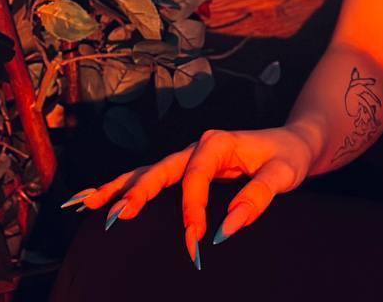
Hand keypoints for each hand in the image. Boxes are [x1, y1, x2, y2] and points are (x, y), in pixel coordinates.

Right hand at [59, 125, 317, 267]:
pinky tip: (97, 198)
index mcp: (218, 143)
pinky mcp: (186, 170)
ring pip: (147, 172)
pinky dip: (124, 187)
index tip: (194, 240)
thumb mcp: (283, 175)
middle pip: (160, 170)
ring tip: (88, 203)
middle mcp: (198, 146)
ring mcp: (188, 157)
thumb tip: (226, 229)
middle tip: (116, 217)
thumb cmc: (289, 156)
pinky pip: (151, 177)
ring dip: (119, 188)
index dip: (191, 209)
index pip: (195, 178)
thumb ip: (257, 198)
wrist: (295, 143)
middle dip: (137, 193)